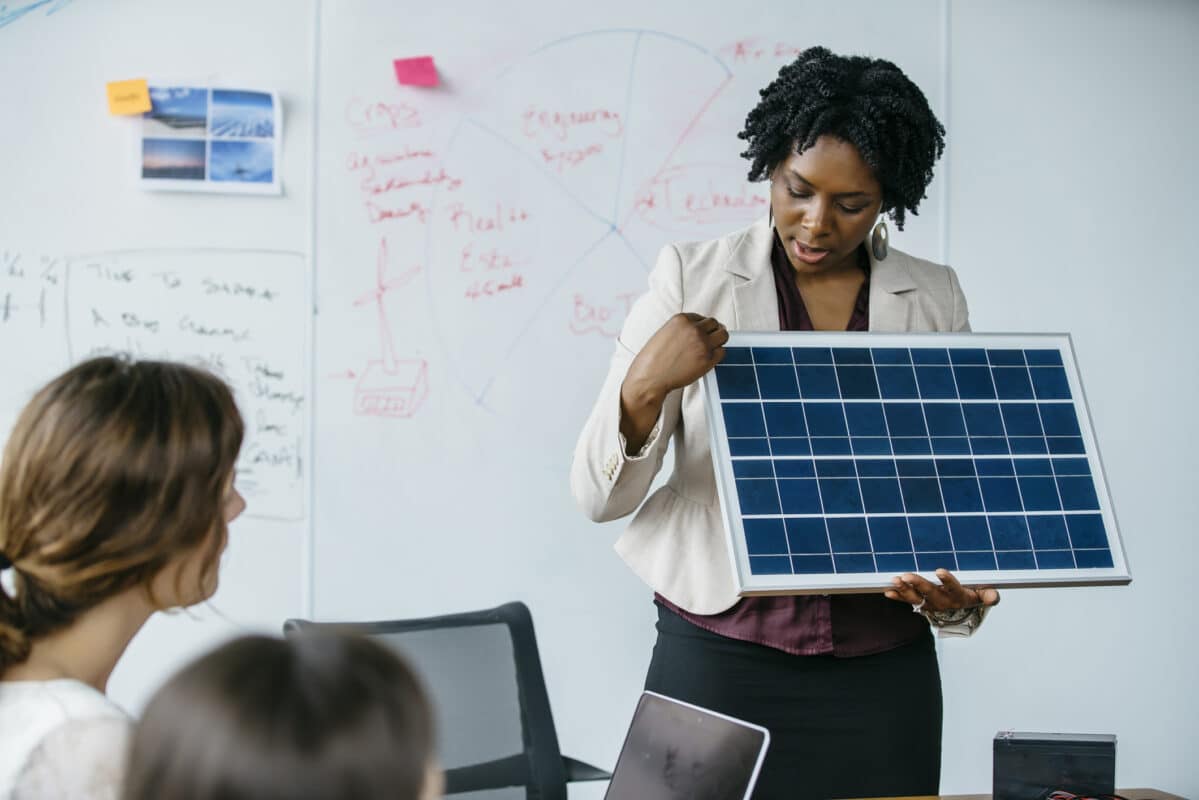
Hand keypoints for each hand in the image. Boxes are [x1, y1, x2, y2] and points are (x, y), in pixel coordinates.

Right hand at [619, 313, 727, 453]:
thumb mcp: (665, 333)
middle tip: (709, 340)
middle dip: (713, 331)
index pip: (702, 317)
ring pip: (723, 335)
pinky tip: (708, 358)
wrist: (650, 377)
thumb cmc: (653, 359)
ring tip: (712, 348)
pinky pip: (722, 352)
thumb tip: (696, 330)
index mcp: (681, 320)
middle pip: (715, 324)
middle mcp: (694, 329)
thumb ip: (682, 329)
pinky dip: (717, 354)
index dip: (702, 327)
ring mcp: (702, 344)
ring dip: (719, 341)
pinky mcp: (708, 359)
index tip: (701, 333)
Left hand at [884, 568, 999, 611]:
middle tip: (907, 576)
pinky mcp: (919, 603)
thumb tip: (993, 596)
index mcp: (959, 597)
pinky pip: (907, 600)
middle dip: (918, 584)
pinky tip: (888, 591)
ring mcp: (929, 603)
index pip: (954, 589)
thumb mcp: (981, 594)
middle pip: (930, 593)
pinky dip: (897, 596)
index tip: (940, 571)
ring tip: (895, 580)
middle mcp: (942, 602)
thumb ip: (988, 595)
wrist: (959, 609)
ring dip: (904, 590)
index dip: (947, 581)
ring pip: (916, 598)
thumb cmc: (970, 594)